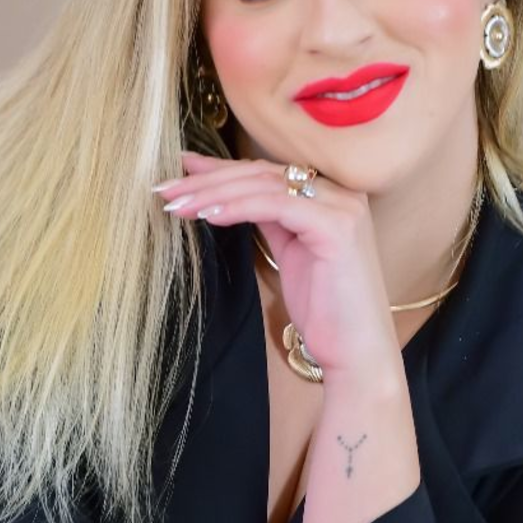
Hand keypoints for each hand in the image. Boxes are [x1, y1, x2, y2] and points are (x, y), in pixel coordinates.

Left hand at [153, 151, 402, 386]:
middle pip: (261, 174)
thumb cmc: (324, 309)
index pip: (265, 172)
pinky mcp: (336, 227)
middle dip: (208, 179)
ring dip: (213, 193)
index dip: (220, 169)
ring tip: (176, 206)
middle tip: (166, 189)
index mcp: (329, 195)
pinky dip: (237, 208)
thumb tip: (225, 194)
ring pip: (263, 186)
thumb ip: (267, 217)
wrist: (356, 353)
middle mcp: (339, 194)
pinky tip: (207, 216)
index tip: (181, 170)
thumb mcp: (289, 252)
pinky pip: (275, 206)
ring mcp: (341, 207)